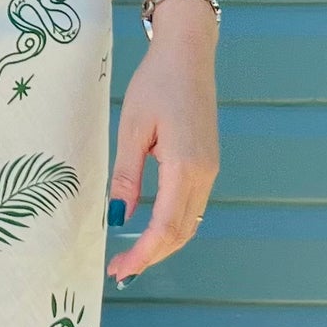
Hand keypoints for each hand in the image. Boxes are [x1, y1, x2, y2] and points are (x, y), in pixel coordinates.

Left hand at [106, 9, 218, 282]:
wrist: (187, 54)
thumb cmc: (155, 84)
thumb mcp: (131, 129)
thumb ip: (126, 177)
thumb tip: (116, 217)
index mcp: (184, 166)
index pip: (164, 227)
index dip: (143, 254)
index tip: (119, 270)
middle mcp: (204, 174)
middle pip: (181, 232)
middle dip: (151, 257)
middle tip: (119, 271)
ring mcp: (210, 170)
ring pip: (189, 223)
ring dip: (162, 245)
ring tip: (132, 257)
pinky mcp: (208, 164)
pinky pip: (192, 207)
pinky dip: (172, 226)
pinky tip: (150, 231)